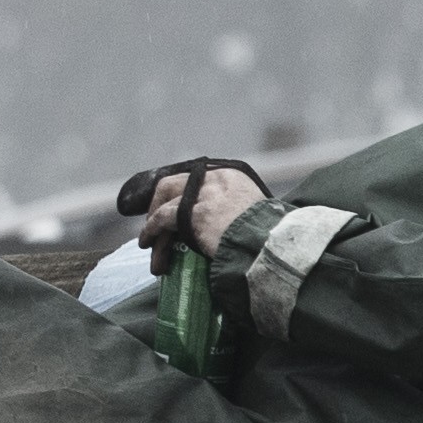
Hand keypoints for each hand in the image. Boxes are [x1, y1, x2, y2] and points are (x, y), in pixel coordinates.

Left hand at [116, 158, 269, 258]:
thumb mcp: (257, 214)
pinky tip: (148, 242)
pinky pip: (162, 218)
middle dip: (158, 203)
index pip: (194, 178)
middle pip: (172, 184)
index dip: (178, 194)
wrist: (275, 246)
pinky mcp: (194, 212)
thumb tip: (224, 226)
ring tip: (149, 245)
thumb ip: (236, 211)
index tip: (171, 207)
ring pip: (165, 204)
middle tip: (154, 224)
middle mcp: (215, 179)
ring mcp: (203, 194)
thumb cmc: (272, 238)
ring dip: (154, 227)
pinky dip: (151, 230)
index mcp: (232, 177)